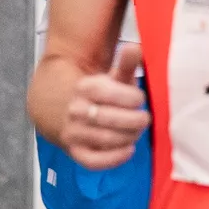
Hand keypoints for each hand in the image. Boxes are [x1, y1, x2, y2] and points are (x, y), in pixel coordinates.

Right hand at [59, 43, 149, 168]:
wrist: (64, 111)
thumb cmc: (100, 94)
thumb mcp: (112, 77)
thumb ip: (126, 64)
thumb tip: (136, 48)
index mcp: (84, 88)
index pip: (113, 94)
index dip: (133, 98)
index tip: (140, 100)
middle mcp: (75, 110)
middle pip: (112, 119)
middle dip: (135, 121)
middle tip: (144, 119)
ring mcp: (73, 133)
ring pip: (107, 140)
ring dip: (129, 137)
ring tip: (136, 132)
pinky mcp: (75, 153)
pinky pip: (94, 161)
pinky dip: (115, 158)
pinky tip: (129, 149)